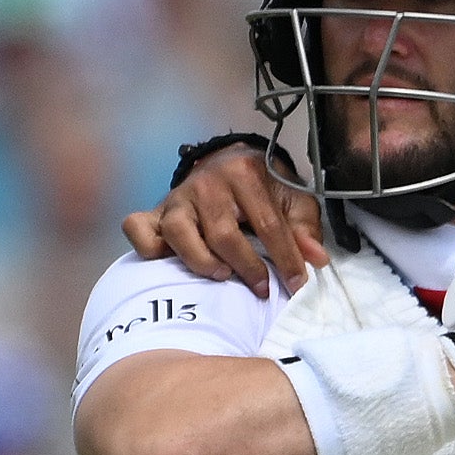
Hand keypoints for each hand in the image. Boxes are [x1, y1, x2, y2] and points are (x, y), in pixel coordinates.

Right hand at [122, 144, 327, 297]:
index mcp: (245, 172)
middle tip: (260, 288)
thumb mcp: (293, 201)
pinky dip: (148, 248)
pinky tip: (169, 262)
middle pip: (223, 234)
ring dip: (200, 261)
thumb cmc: (263, 191)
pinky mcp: (154, 211)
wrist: (227, 165)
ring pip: (179, 232)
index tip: (296, 285)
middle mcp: (207, 182)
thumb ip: (306, 229)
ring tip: (222, 275)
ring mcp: (177, 197)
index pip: (269, 225)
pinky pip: (138, 229)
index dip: (285, 260)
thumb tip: (316, 259)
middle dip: (246, 267)